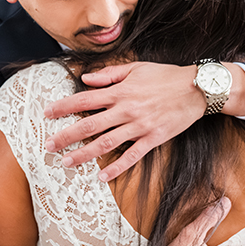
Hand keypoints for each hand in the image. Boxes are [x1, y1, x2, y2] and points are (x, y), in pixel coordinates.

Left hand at [44, 62, 204, 181]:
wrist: (197, 88)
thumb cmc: (165, 76)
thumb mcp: (135, 68)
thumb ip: (108, 75)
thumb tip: (85, 79)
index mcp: (120, 91)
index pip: (84, 100)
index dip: (63, 107)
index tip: (47, 113)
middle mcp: (126, 110)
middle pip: (89, 125)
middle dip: (66, 136)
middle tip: (48, 145)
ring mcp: (139, 126)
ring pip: (106, 143)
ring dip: (84, 154)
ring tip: (67, 161)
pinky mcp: (153, 139)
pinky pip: (131, 156)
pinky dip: (116, 168)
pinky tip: (102, 177)